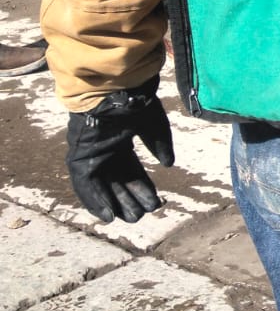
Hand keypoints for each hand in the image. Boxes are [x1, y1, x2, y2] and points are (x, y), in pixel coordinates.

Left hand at [64, 79, 174, 222]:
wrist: (116, 91)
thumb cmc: (135, 103)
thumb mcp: (155, 127)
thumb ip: (160, 145)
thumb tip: (168, 163)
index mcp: (120, 140)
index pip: (132, 170)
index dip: (143, 187)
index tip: (154, 202)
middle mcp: (104, 149)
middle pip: (117, 181)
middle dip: (130, 199)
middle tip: (142, 215)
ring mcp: (90, 154)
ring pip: (102, 186)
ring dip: (114, 203)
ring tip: (128, 219)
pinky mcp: (79, 158)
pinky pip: (85, 186)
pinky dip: (95, 201)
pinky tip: (107, 216)